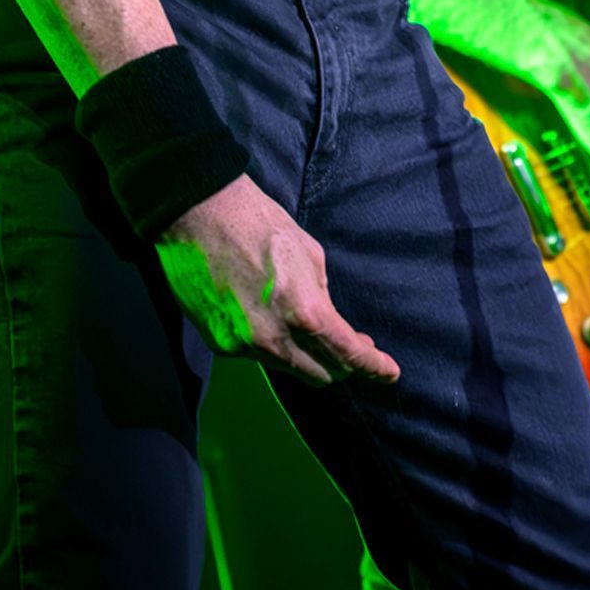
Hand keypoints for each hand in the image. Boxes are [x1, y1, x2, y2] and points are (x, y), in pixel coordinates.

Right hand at [157, 173, 399, 388]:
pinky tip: (271, 317)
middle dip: (342, 365)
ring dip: (307, 356)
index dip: (373, 368)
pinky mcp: (220, 344)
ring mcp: (245, 346)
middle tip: (354, 346)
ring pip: (289, 368)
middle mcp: (275, 339)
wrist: (200, 214)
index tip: (389, 372)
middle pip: (321, 375)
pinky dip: (273, 344)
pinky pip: (258, 355)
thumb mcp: (310, 254)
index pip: (348, 356)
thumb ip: (323, 297)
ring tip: (312, 331)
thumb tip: (329, 323)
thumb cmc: (260, 223)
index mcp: (306, 312)